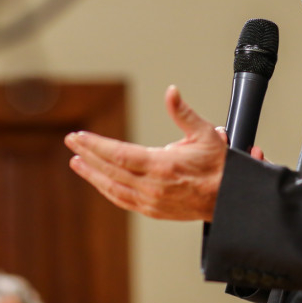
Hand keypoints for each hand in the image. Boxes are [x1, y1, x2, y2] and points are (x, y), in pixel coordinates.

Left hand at [64, 85, 227, 221]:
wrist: (229, 200)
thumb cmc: (219, 167)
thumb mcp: (205, 133)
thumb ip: (183, 113)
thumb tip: (171, 92)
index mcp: (162, 166)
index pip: (119, 154)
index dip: (96, 145)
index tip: (79, 136)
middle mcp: (153, 187)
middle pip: (110, 170)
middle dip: (88, 154)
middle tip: (72, 142)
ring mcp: (151, 201)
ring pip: (113, 188)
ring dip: (92, 174)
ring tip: (77, 162)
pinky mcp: (152, 210)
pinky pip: (122, 200)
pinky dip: (107, 189)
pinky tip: (98, 180)